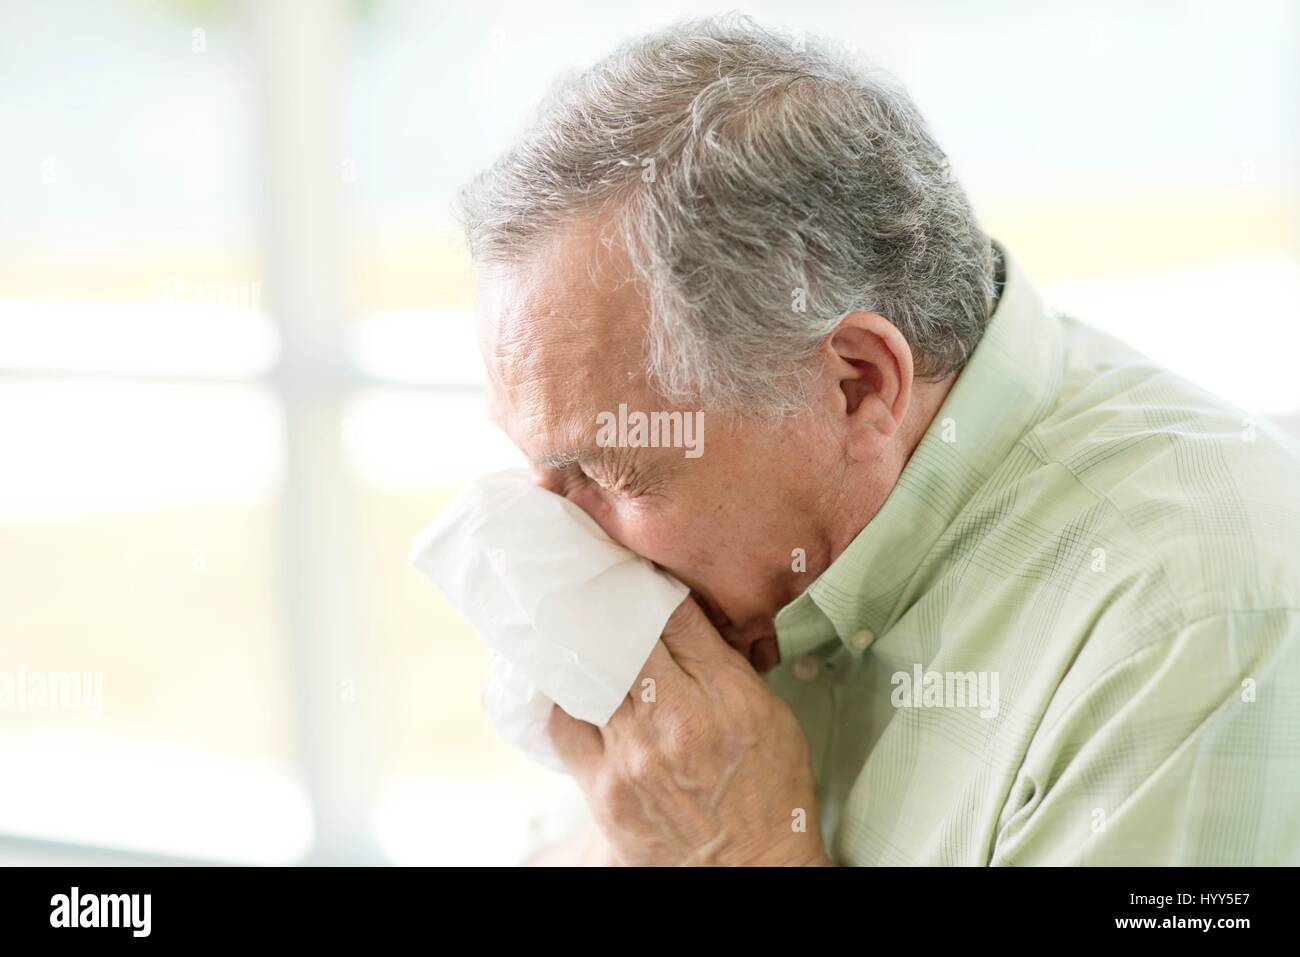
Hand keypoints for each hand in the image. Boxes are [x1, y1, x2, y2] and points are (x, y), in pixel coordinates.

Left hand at [548, 596, 830, 865]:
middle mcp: (678, 721)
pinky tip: (570, 687)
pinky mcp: (602, 789)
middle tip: (594, 589)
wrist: (749, 873)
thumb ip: (728, 666)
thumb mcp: (772, 717)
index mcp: (728, 697)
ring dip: (583, 650)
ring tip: (574, 628)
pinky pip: (564, 724)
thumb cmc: (770, 794)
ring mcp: (634, 756)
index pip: (676, 618)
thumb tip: (683, 620)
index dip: (652, 591)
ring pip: (589, 675)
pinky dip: (564, 700)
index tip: (637, 578)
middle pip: (625, 638)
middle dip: (611, 612)